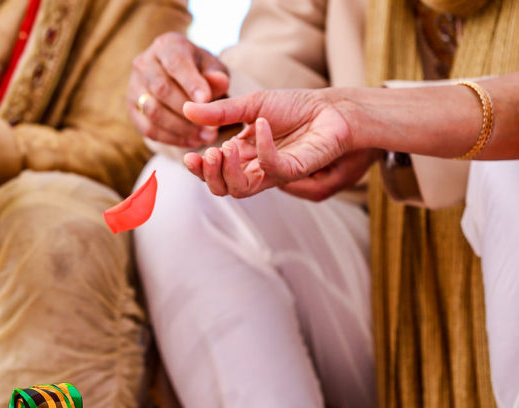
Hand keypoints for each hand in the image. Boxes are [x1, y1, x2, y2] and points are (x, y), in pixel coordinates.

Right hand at [127, 32, 229, 147]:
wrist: (180, 80)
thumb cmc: (200, 72)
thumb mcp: (213, 69)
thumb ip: (217, 76)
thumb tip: (218, 83)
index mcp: (166, 45)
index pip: (175, 63)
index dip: (190, 82)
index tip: (206, 100)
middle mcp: (144, 63)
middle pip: (160, 89)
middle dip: (187, 111)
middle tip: (211, 127)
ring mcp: (134, 87)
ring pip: (153, 111)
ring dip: (181, 128)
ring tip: (205, 136)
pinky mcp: (132, 110)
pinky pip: (149, 128)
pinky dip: (172, 138)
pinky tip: (192, 142)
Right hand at [182, 89, 367, 197]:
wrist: (332, 108)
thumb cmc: (296, 108)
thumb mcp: (252, 105)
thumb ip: (220, 112)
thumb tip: (186, 108)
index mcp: (243, 157)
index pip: (214, 172)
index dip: (199, 169)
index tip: (189, 156)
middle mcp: (256, 169)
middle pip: (223, 188)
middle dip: (209, 174)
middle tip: (211, 153)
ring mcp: (275, 173)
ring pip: (241, 190)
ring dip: (227, 172)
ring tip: (225, 148)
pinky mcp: (295, 170)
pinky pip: (272, 168)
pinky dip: (264, 147)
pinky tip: (262, 124)